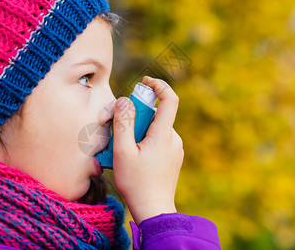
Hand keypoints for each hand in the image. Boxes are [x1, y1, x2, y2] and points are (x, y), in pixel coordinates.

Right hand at [112, 76, 183, 223]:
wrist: (154, 211)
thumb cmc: (136, 183)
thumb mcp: (122, 152)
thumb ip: (122, 123)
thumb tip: (124, 101)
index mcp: (164, 134)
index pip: (169, 99)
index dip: (158, 85)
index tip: (144, 82)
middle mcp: (174, 139)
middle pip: (156, 115)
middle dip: (137, 116)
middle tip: (119, 130)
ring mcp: (175, 149)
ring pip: (156, 128)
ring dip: (139, 130)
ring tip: (123, 149)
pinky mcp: (173, 158)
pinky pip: (158, 140)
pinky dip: (145, 140)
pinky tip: (133, 157)